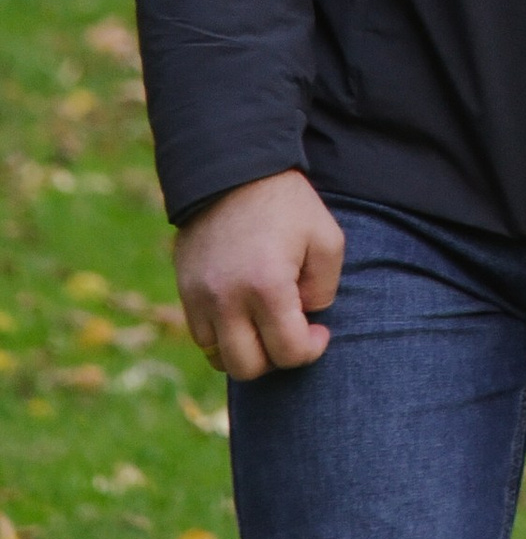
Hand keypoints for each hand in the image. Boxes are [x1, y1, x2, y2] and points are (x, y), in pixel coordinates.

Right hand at [173, 172, 343, 381]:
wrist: (233, 170)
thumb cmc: (287, 205)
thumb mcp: (326, 238)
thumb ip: (325, 288)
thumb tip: (306, 318)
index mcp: (267, 286)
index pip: (287, 352)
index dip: (310, 350)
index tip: (319, 331)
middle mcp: (226, 299)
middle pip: (249, 367)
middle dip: (277, 358)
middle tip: (291, 331)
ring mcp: (200, 298)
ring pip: (219, 358)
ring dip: (248, 351)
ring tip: (266, 324)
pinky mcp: (185, 291)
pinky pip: (201, 337)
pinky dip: (224, 337)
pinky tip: (245, 314)